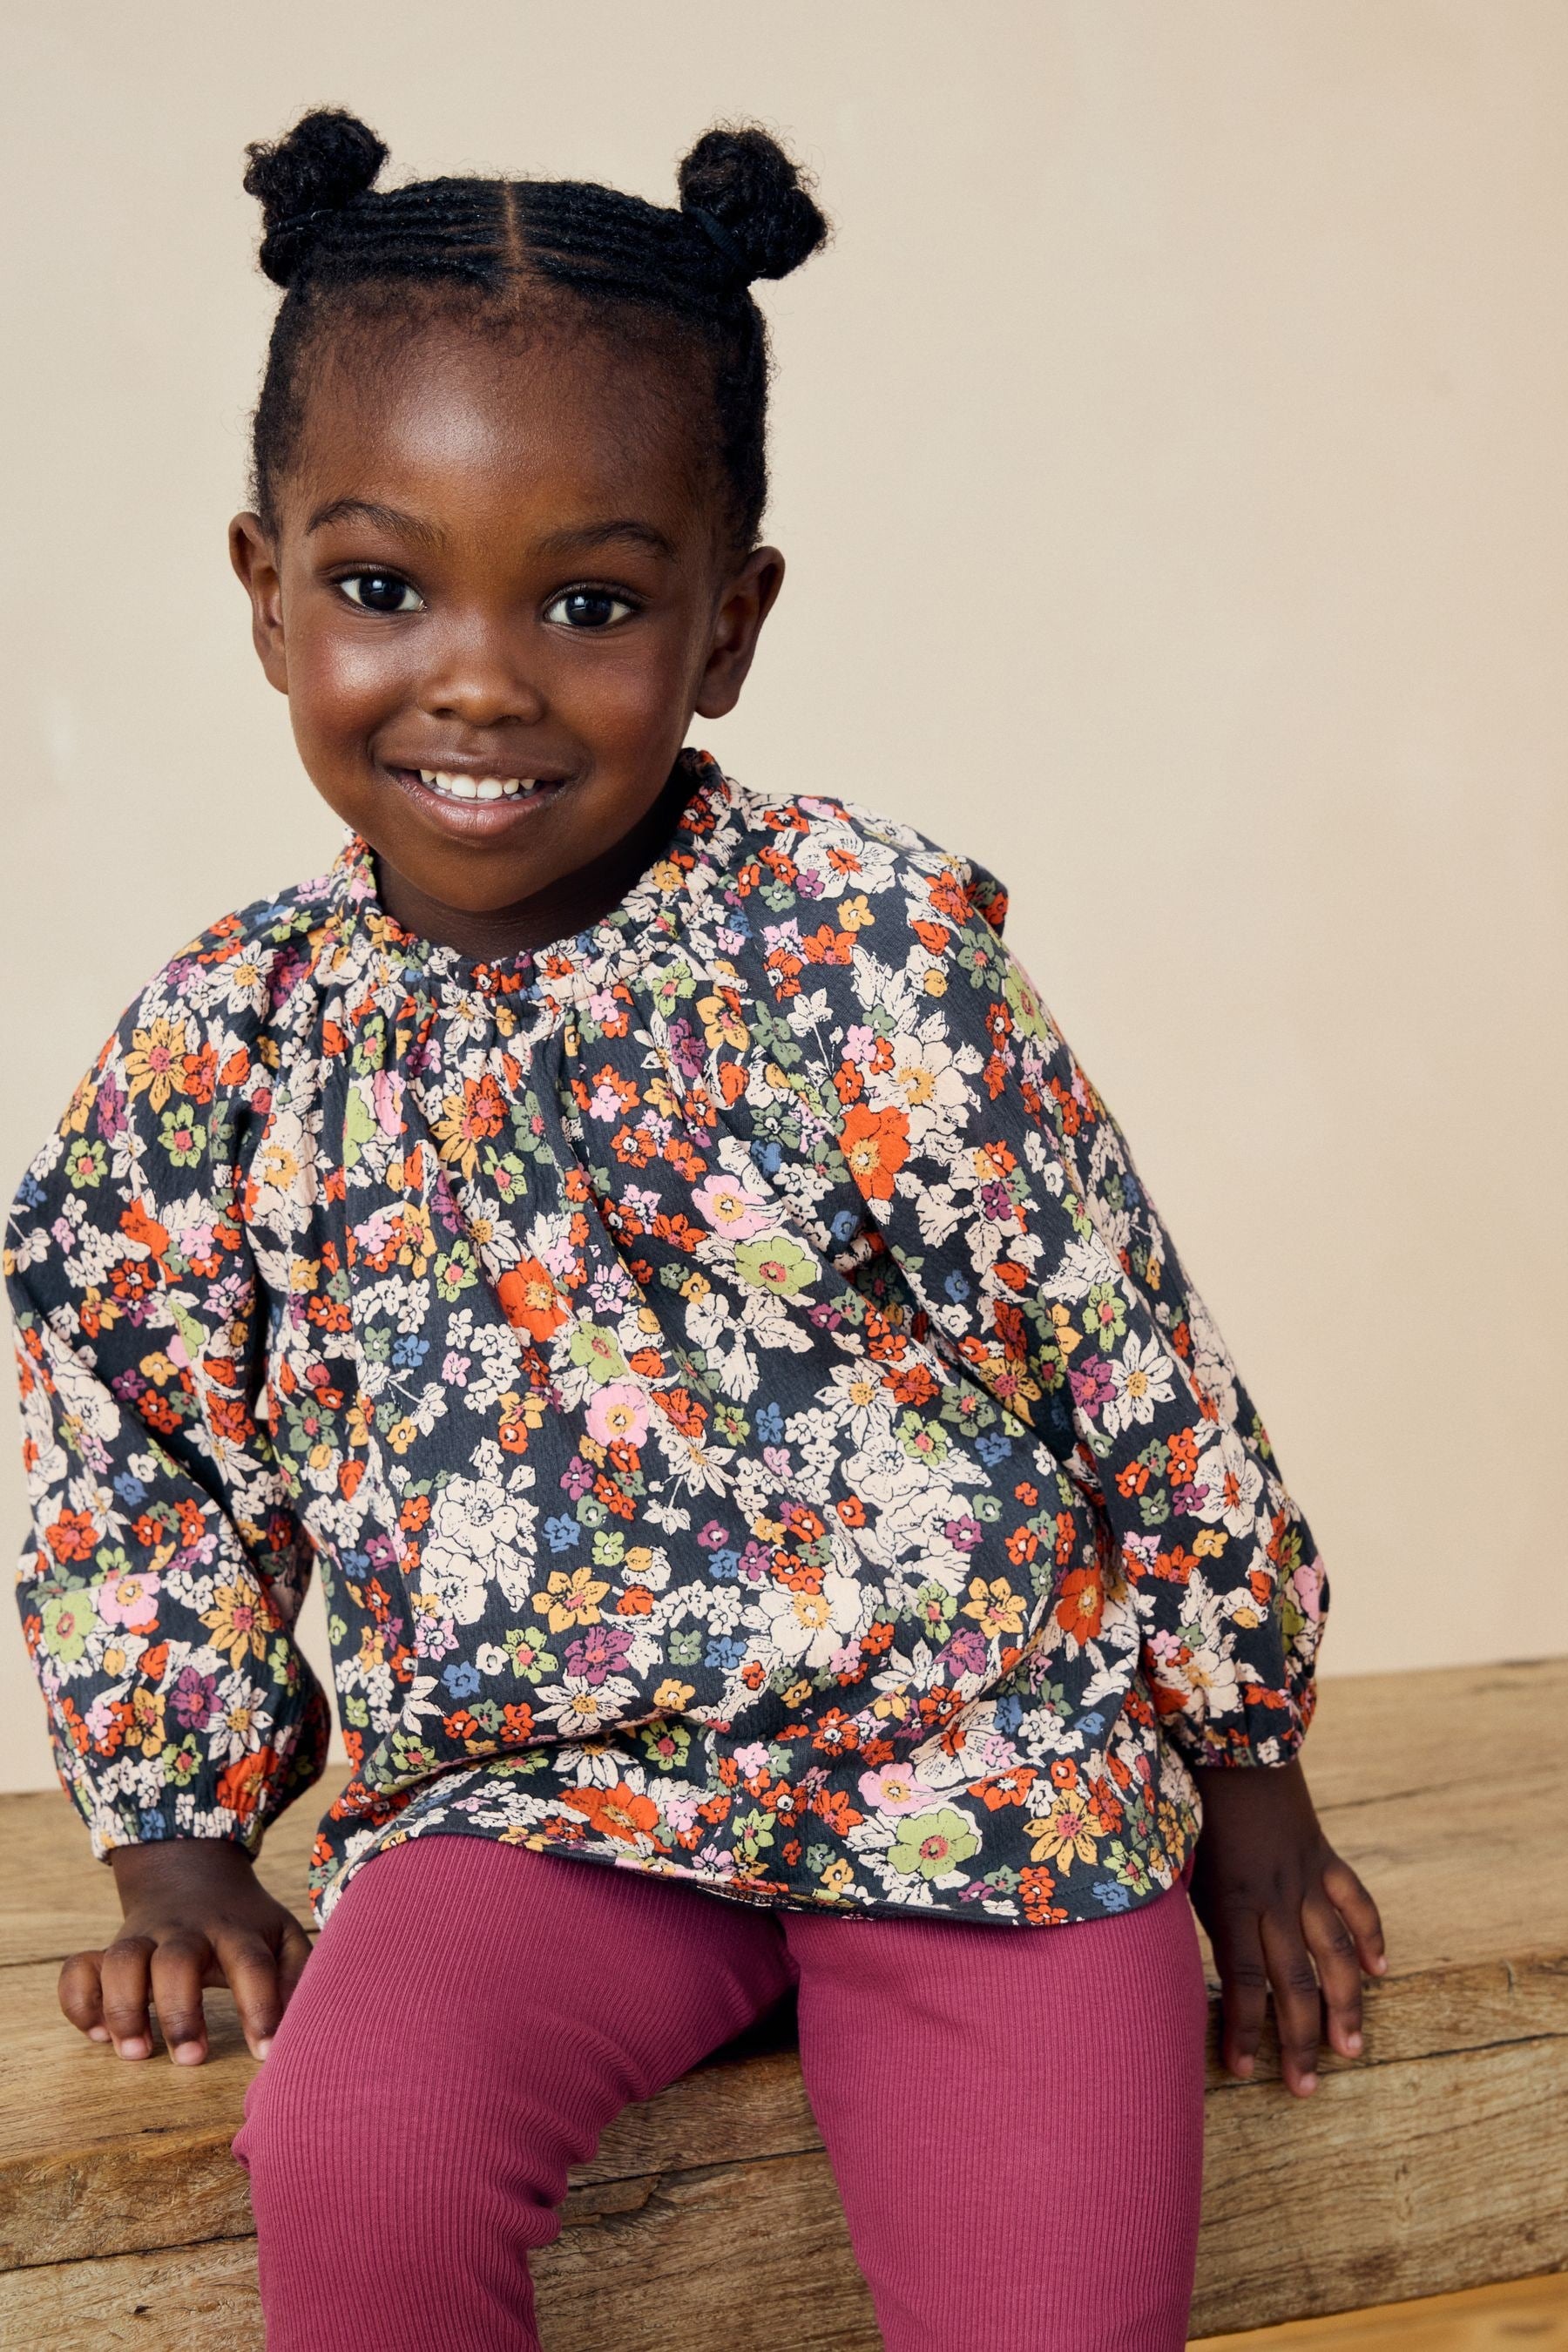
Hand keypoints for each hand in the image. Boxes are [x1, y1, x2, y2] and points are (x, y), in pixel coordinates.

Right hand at [59, 1837, 312, 2067]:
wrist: (189, 1869)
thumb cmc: (243, 1921)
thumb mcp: (280, 1934)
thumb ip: (295, 1974)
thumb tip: (301, 2024)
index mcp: (235, 1930)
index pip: (251, 1964)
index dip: (260, 2007)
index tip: (266, 2054)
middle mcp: (186, 1932)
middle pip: (176, 1960)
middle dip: (180, 2011)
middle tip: (191, 2059)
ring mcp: (143, 1937)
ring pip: (122, 1960)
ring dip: (123, 2007)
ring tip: (135, 2053)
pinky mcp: (108, 1949)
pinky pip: (79, 1968)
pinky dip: (79, 2000)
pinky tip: (94, 2034)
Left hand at [1188, 1758, 1384, 2096]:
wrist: (1229, 1737)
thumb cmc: (1186, 1799)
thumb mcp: (1172, 1858)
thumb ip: (1178, 1906)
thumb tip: (1155, 1959)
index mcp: (1230, 1901)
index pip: (1244, 1983)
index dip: (1245, 2031)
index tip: (1242, 2072)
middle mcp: (1273, 1897)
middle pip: (1294, 1982)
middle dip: (1300, 2040)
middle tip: (1306, 2089)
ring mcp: (1304, 1877)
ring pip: (1334, 1953)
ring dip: (1346, 2004)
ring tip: (1352, 2049)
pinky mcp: (1322, 1854)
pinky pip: (1355, 1900)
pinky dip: (1370, 1934)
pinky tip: (1379, 1970)